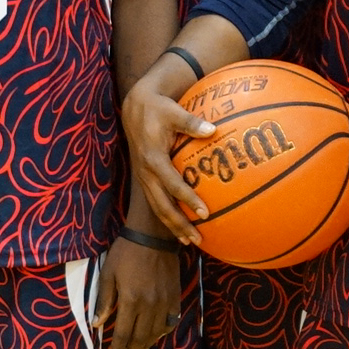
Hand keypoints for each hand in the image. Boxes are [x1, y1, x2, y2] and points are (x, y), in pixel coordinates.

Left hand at [95, 235, 180, 348]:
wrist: (153, 236)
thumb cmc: (126, 252)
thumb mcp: (108, 274)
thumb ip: (104, 300)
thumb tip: (97, 324)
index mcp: (131, 301)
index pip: (123, 334)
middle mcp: (149, 306)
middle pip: (140, 338)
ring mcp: (164, 302)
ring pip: (156, 333)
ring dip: (146, 345)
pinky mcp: (174, 296)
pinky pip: (170, 321)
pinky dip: (163, 331)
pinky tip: (156, 334)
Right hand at [119, 75, 213, 244]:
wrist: (135, 107)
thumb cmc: (158, 108)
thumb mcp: (174, 111)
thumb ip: (191, 122)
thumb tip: (212, 129)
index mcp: (153, 159)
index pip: (172, 184)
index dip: (187, 199)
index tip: (204, 213)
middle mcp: (146, 173)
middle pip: (162, 205)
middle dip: (179, 224)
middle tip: (197, 239)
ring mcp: (144, 177)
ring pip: (157, 208)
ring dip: (172, 225)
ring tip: (189, 241)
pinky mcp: (146, 178)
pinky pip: (156, 202)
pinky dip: (167, 216)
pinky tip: (180, 226)